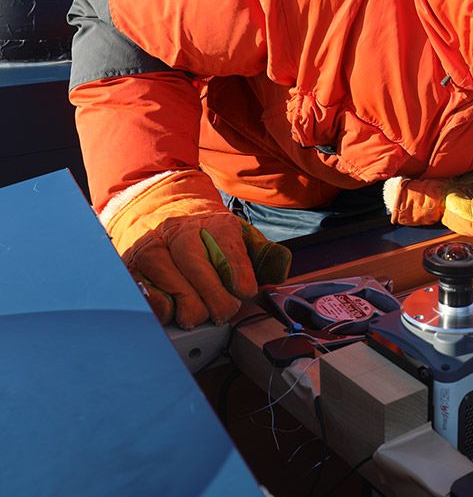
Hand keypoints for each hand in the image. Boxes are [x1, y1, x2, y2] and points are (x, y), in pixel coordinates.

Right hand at [103, 170, 290, 328]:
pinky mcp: (132, 270)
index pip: (226, 243)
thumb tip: (280, 269)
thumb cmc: (208, 239)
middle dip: (215, 296)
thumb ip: (263, 255)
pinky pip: (146, 295)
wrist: (162, 217)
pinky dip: (163, 310)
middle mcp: (179, 232)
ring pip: (170, 283)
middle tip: (225, 311)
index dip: (238, 270)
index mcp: (212, 223)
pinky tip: (175, 312)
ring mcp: (152, 250)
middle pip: (196, 265)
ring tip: (202, 315)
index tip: (246, 290)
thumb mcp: (240, 239)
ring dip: (190, 308)